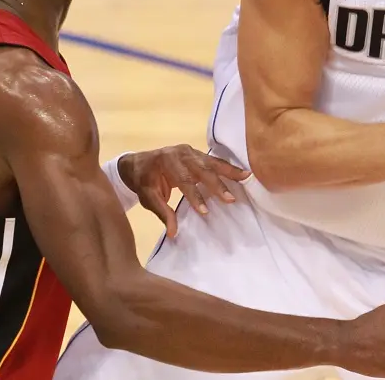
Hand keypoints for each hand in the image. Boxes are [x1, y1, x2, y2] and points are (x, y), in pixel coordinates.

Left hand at [120, 145, 250, 237]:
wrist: (137, 163)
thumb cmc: (142, 181)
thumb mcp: (147, 197)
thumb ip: (162, 212)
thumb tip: (174, 232)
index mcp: (166, 162)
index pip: (183, 180)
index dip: (195, 196)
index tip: (205, 211)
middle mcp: (181, 153)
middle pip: (201, 169)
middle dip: (217, 185)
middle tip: (230, 199)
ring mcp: (190, 151)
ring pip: (212, 162)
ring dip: (230, 171)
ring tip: (246, 177)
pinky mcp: (198, 153)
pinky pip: (214, 160)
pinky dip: (229, 167)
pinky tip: (243, 172)